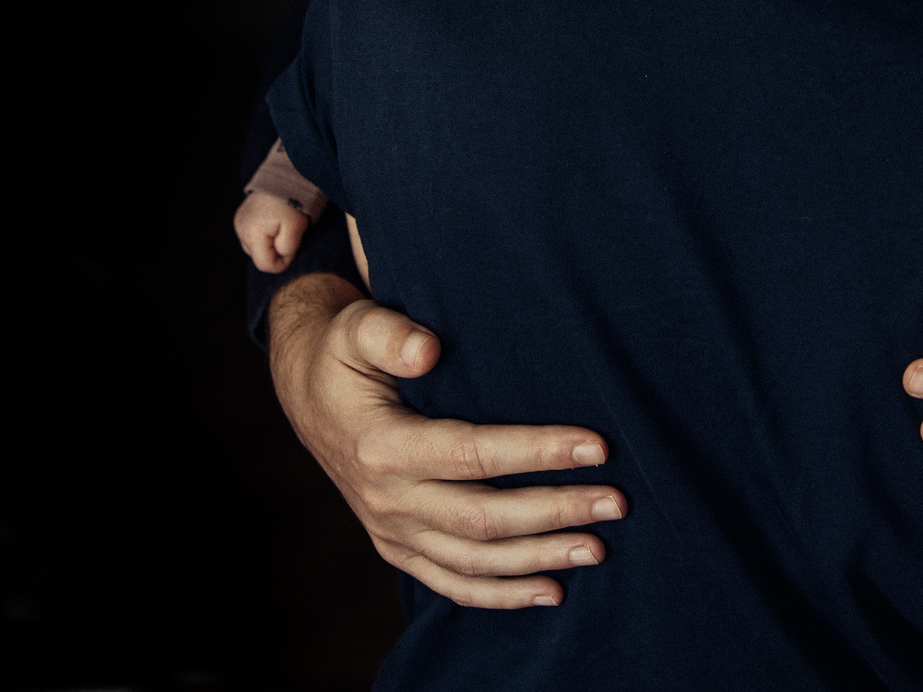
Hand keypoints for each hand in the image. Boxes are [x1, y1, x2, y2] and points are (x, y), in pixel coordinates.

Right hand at [234, 191, 310, 273]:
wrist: (285, 176)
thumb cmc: (292, 202)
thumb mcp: (295, 229)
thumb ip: (287, 250)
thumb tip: (281, 259)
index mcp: (252, 234)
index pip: (265, 265)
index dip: (282, 262)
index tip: (293, 248)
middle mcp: (240, 229)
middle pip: (258, 257)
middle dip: (274, 252)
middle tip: (287, 234)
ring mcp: (239, 222)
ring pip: (254, 247)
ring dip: (268, 244)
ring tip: (280, 227)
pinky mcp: (241, 216)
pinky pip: (251, 236)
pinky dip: (262, 235)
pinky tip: (272, 224)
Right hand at [267, 273, 626, 606]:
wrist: (305, 395)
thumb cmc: (342, 353)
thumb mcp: (354, 327)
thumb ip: (388, 334)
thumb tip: (428, 350)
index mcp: (382, 446)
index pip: (472, 455)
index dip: (536, 452)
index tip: (596, 446)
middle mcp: (387, 499)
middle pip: (483, 519)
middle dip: (556, 512)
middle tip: (617, 502)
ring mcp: (391, 531)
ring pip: (474, 562)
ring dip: (540, 558)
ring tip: (598, 548)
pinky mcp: (397, 548)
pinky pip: (452, 584)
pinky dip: (502, 594)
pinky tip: (551, 590)